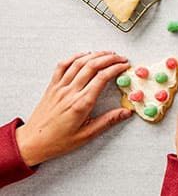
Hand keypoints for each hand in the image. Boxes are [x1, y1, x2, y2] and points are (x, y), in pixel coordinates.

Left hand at [15, 51, 132, 166]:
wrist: (32, 142)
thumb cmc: (57, 141)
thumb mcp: (87, 135)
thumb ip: (108, 121)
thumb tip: (126, 112)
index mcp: (81, 104)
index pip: (102, 78)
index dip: (116, 68)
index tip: (125, 66)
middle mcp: (70, 92)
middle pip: (92, 66)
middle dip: (109, 58)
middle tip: (121, 58)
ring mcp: (59, 88)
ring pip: (78, 63)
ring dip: (95, 55)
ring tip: (107, 54)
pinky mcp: (52, 87)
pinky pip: (62, 66)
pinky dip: (74, 57)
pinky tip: (84, 55)